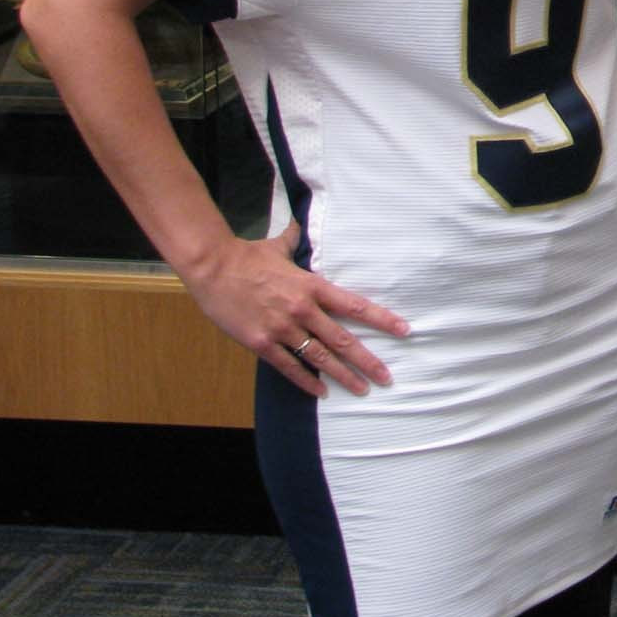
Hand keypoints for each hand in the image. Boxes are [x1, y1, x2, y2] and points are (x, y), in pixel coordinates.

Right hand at [181, 221, 409, 397]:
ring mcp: (282, 328)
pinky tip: (322, 392)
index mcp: (312, 286)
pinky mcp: (261, 343)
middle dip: (367, 360)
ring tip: (362, 389)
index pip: (355, 305)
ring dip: (343, 375)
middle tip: (387, 377)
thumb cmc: (247, 256)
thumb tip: (302, 224)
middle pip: (343, 339)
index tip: (403, 330)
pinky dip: (307, 381)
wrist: (212, 267)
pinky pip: (289, 367)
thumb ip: (296, 240)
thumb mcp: (279, 247)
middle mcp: (303, 309)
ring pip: (320, 357)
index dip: (381, 319)